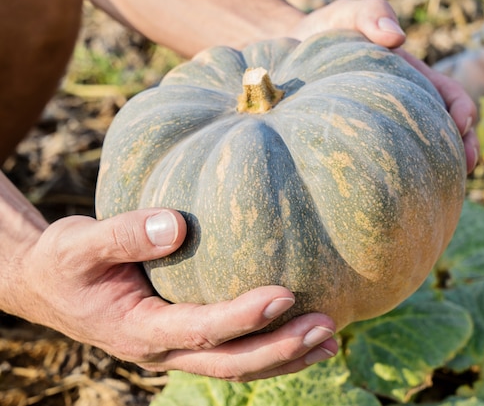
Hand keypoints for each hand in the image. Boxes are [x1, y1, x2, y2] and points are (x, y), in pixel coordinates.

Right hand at [17, 208, 336, 380]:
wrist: (48, 284)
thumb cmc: (64, 262)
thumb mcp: (79, 243)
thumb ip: (124, 235)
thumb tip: (178, 226)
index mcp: (138, 331)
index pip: (201, 329)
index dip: (243, 317)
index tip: (285, 294)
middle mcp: (162, 349)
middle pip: (230, 361)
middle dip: (280, 349)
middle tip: (327, 327)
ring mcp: (175, 348)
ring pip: (236, 364)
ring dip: (284, 356)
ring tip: (330, 338)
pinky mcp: (184, 337)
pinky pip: (231, 349)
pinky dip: (268, 346)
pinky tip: (299, 330)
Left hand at [290, 0, 478, 172]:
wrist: (291, 52)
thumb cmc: (327, 31)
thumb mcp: (349, 15)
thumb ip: (373, 15)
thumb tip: (397, 38)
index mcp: (413, 78)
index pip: (450, 97)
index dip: (462, 111)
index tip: (461, 126)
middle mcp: (407, 105)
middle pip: (445, 130)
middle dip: (461, 148)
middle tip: (464, 168)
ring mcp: (388, 126)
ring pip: (422, 151)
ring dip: (437, 167)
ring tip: (439, 188)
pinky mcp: (367, 142)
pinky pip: (389, 160)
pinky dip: (401, 174)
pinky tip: (395, 192)